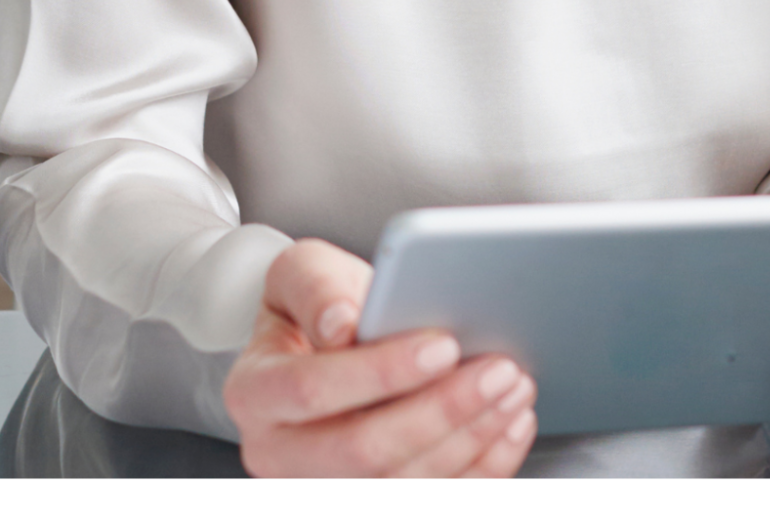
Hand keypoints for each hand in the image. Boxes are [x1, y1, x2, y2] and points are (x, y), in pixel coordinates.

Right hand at [223, 238, 537, 478]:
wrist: (326, 343)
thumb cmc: (316, 307)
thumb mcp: (302, 273)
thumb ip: (316, 287)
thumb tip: (341, 323)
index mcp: (257, 392)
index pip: (312, 391)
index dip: (382, 371)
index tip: (443, 345)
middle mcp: (281, 454)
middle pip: (365, 452)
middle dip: (442, 410)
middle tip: (498, 369)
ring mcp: (325, 487)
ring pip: (402, 483)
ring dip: (470, 439)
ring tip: (512, 387)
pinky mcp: (371, 496)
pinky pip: (432, 496)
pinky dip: (481, 467)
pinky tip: (507, 425)